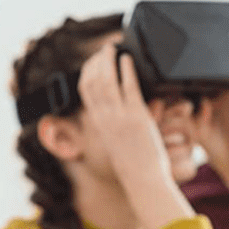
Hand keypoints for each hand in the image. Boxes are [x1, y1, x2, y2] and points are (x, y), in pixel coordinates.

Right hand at [76, 44, 193, 228]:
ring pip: (107, 80)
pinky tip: (129, 59)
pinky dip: (127, 69)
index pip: (85, 90)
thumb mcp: (115, 141)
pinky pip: (129, 86)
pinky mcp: (137, 116)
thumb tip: (116, 110)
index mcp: (98, 122)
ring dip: (109, 60)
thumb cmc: (134, 163)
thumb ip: (113, 124)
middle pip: (93, 80)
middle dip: (97, 60)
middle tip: (105, 49)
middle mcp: (105, 117)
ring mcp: (120, 116)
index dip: (87, 71)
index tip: (94, 60)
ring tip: (114, 48)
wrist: (143, 179)